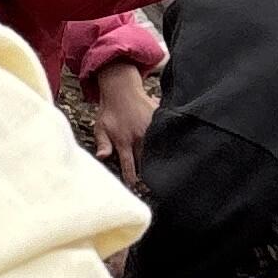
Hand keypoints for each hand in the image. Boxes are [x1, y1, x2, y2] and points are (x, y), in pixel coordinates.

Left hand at [84, 56, 158, 188]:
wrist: (121, 89)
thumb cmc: (109, 112)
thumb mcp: (100, 128)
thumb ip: (103, 144)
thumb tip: (102, 157)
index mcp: (124, 142)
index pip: (129, 166)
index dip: (133, 179)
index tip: (136, 189)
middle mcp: (139, 137)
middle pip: (146, 161)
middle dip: (149, 174)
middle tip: (153, 186)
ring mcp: (150, 128)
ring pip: (157, 149)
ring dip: (160, 160)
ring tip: (167, 173)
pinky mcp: (159, 120)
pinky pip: (165, 134)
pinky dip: (168, 142)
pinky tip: (176, 152)